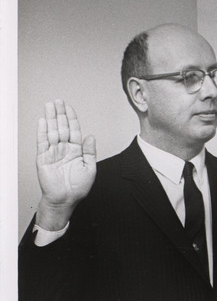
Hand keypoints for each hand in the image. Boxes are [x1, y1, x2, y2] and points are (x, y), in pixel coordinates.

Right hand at [35, 100, 96, 229]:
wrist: (65, 199)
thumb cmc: (78, 187)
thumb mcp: (90, 168)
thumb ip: (90, 151)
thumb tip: (91, 136)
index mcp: (76, 150)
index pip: (73, 130)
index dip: (71, 118)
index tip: (69, 107)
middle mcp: (64, 149)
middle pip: (61, 127)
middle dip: (60, 114)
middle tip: (58, 101)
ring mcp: (53, 152)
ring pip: (51, 131)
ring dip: (50, 118)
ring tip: (49, 106)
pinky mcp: (43, 158)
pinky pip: (42, 142)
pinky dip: (42, 131)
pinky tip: (43, 121)